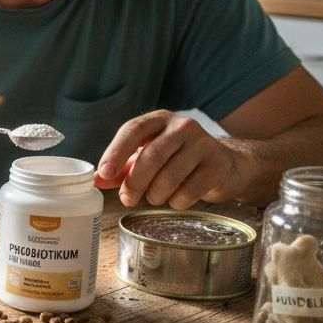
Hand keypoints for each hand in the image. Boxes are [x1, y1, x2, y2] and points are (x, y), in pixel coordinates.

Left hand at [95, 110, 241, 208]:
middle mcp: (182, 126)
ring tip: (155, 197)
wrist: (226, 165)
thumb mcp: (148, 158)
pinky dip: (176, 202)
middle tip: (128, 199)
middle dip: (134, 183)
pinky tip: (177, 199)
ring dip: (155, 196)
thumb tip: (96, 181)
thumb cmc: (177, 160)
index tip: (105, 173)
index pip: (132, 129)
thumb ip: (122, 169)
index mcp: (159, 119)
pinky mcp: (218, 165)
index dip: (116, 152)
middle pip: (150, 157)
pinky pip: (188, 192)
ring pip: (168, 178)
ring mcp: (203, 144)